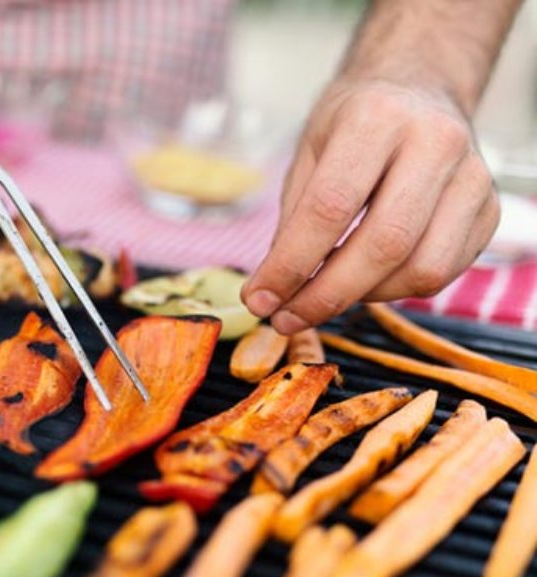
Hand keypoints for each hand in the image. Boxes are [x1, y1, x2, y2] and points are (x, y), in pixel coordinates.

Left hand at [241, 77, 498, 334]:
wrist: (419, 85)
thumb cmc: (355, 122)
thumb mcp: (309, 152)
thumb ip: (292, 220)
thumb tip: (272, 292)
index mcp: (377, 117)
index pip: (329, 208)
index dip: (290, 265)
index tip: (259, 300)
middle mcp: (435, 142)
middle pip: (383, 245)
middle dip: (326, 295)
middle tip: (285, 319)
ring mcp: (473, 177)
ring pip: (420, 269)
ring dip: (362, 298)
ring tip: (323, 295)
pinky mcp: (490, 209)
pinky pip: (443, 273)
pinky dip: (394, 290)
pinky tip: (363, 281)